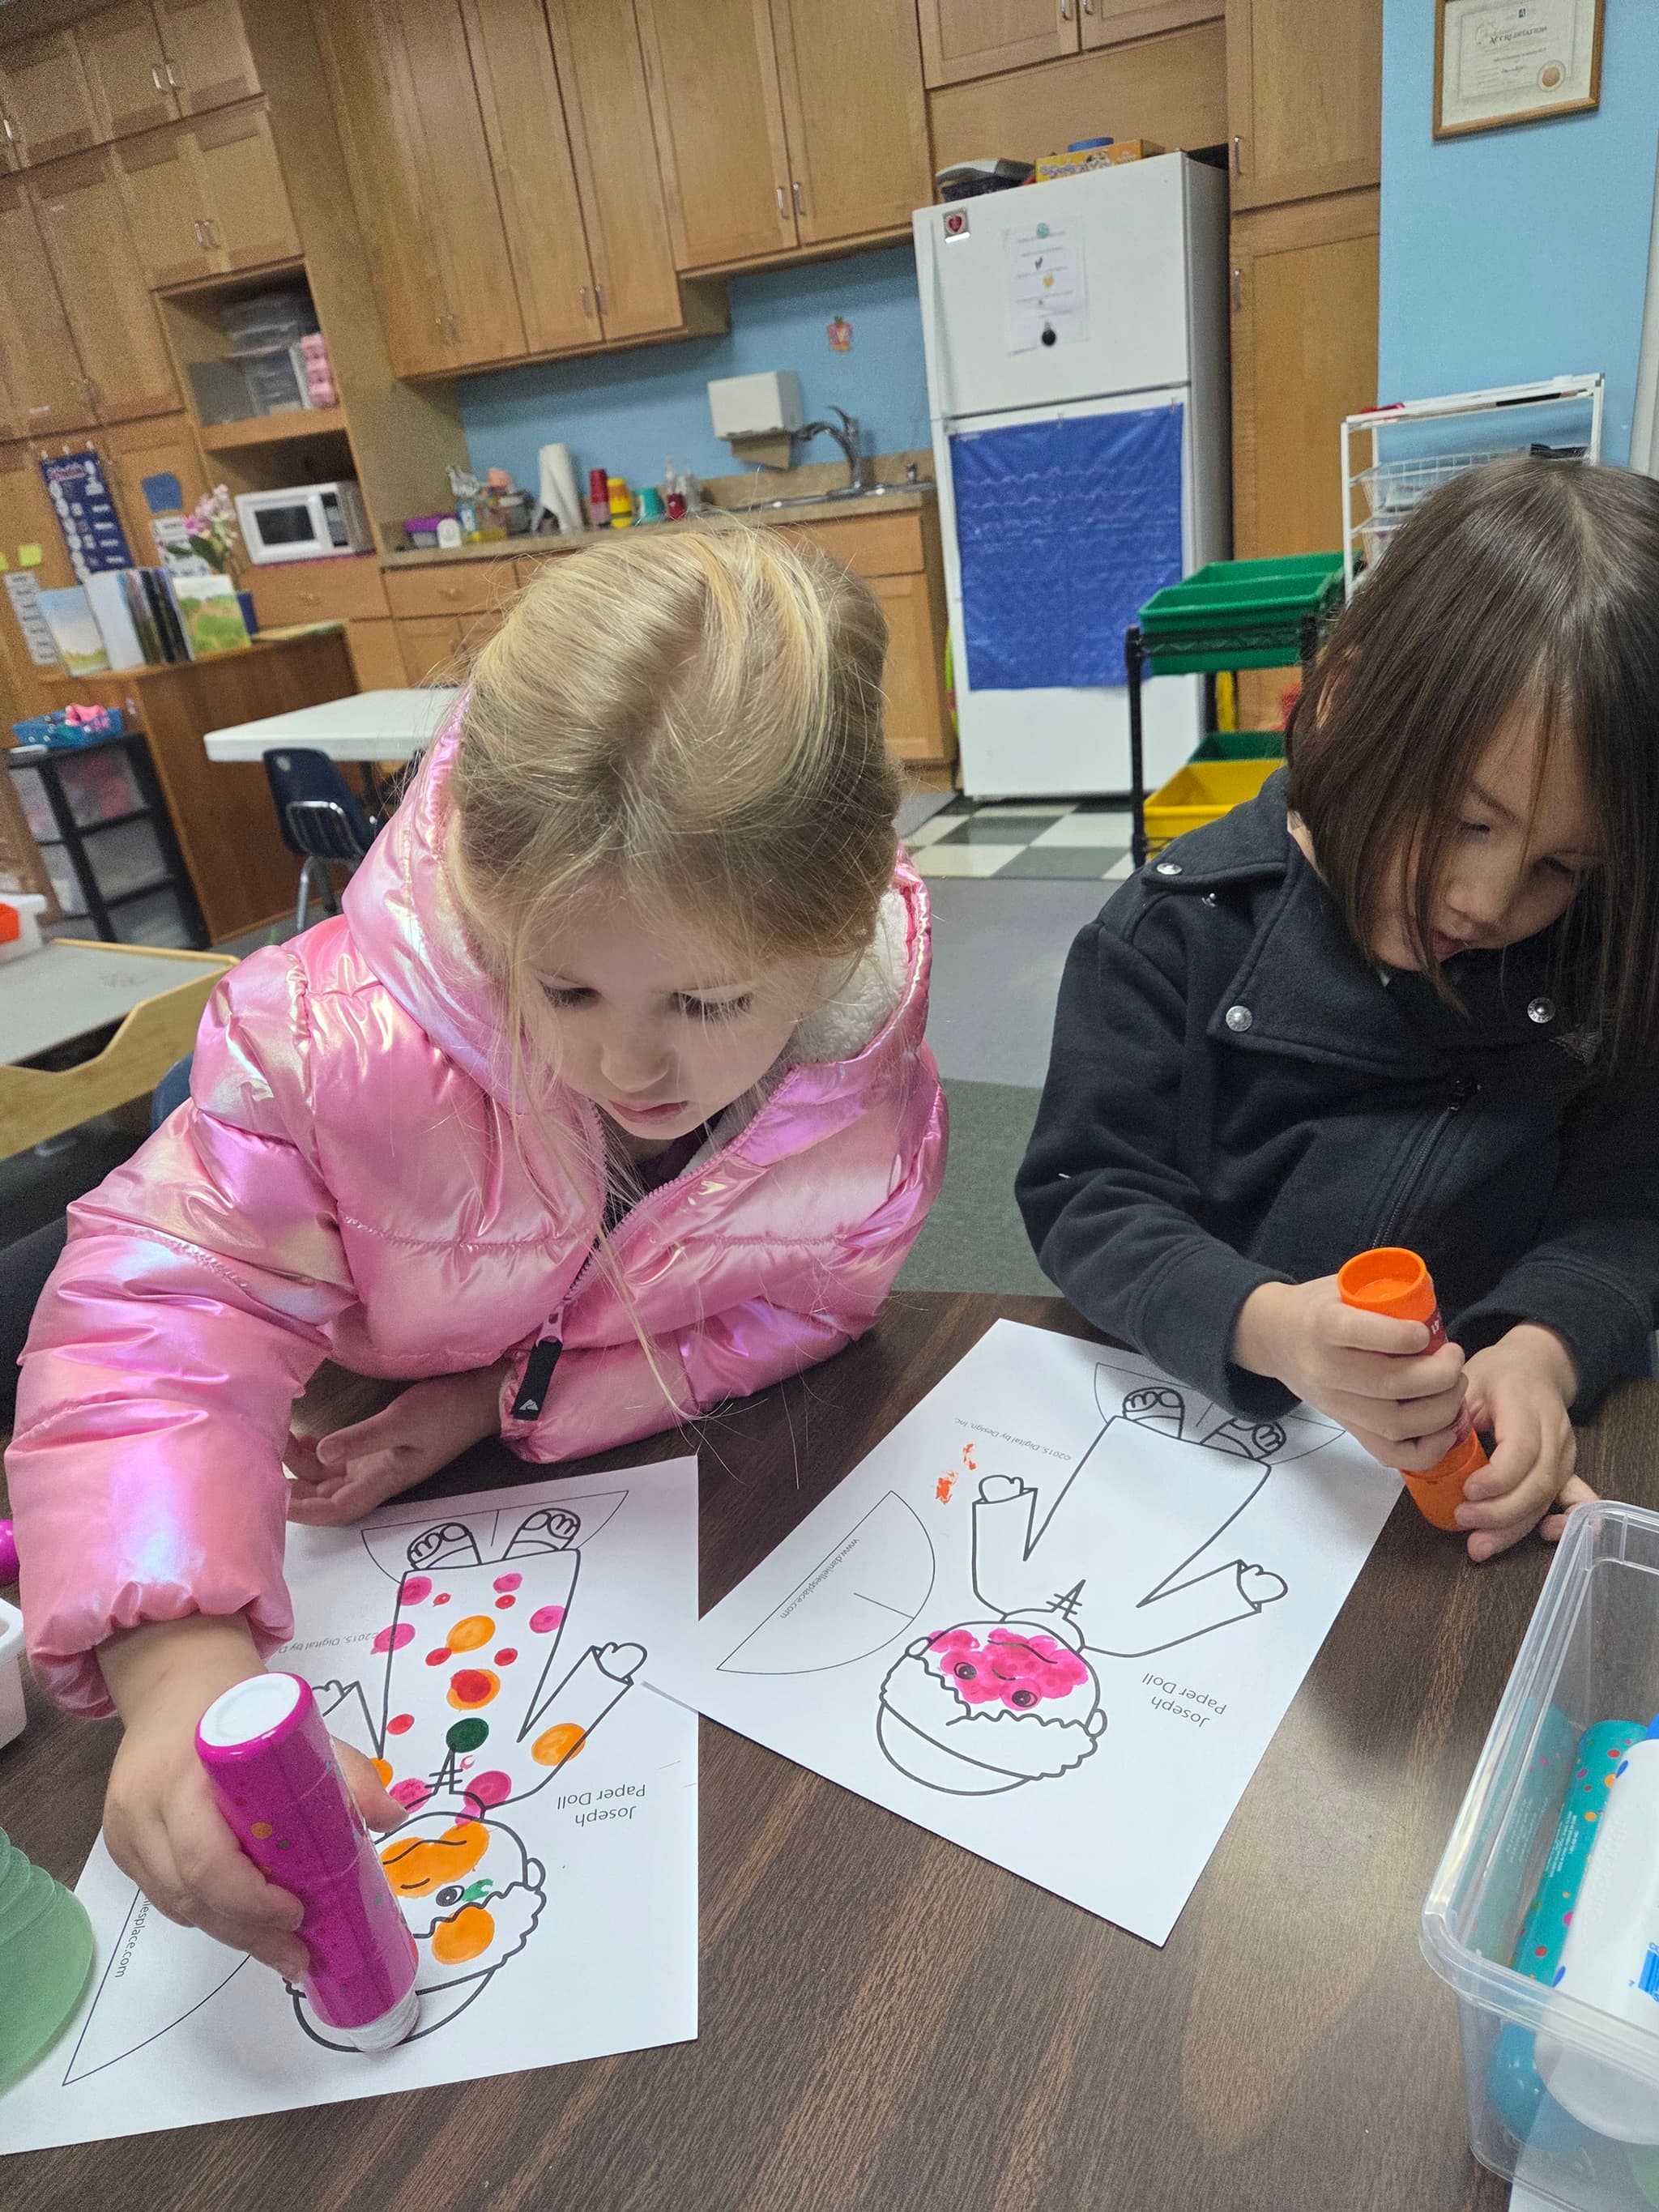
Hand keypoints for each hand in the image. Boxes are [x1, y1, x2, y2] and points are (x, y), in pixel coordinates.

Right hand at [99, 1614, 402, 1974]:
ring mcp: (127, 1828)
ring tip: (282, 1950)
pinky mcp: (121, 1844)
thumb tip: (392, 1817)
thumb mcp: (298, 1726)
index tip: (298, 1911)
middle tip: (300, 1956)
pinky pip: (163, 1895)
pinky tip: (242, 1924)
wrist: (174, 1682)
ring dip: (230, 1931)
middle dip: (249, 1932)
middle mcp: (147, 1804)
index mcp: (188, 1771)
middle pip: (192, 1893)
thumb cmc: (240, 1707)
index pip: (207, 1857)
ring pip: (176, 1904)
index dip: (250, 1898)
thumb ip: (347, 1770)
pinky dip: (205, 1913)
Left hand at [286, 1363, 509, 1525]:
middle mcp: (376, 1478)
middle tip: (264, 1462)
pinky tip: (304, 1435)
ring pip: (328, 1477)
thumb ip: (361, 1439)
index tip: (272, 1499)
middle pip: (325, 1497)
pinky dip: (317, 1452)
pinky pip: (339, 1459)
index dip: (303, 1512)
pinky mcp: (379, 1447)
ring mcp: (377, 1463)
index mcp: (383, 1481)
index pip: (336, 1510)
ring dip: (302, 1466)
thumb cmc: (445, 1410)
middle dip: (294, 1487)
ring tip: (279, 1438)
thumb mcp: (402, 1421)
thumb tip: (320, 1454)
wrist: (482, 1397)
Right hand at [1231, 1276, 1468, 1471]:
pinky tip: (1445, 1428)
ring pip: (1396, 1423)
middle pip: (1389, 1385)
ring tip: (1455, 1386)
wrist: (1275, 1339)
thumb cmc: (1318, 1308)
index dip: (1402, 1336)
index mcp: (1322, 1326)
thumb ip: (1384, 1294)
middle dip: (1439, 1375)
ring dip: (1441, 1410)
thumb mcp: (1342, 1286)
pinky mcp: (1347, 1427)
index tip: (1426, 1332)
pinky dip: (1426, 1449)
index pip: (1358, 1334)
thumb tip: (1435, 1303)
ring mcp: (1337, 1405)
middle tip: (1454, 1358)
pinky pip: (1390, 1454)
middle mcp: (1326, 1370)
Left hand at [1456, 1324, 1595, 1562]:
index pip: (1522, 1450)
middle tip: (1464, 1519)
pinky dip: (1565, 1522)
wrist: (1535, 1365)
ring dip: (1514, 1527)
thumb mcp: (1466, 1382)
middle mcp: (1554, 1432)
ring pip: (1546, 1497)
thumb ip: (1453, 1416)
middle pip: (1538, 1482)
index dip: (1497, 1478)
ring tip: (1480, 1545)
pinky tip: (1547, 1535)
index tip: (1467, 1492)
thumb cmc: (1496, 1374)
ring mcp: (1564, 1452)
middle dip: (1500, 1512)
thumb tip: (1433, 1451)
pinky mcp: (1566, 1468)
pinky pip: (1574, 1498)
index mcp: (1526, 1404)